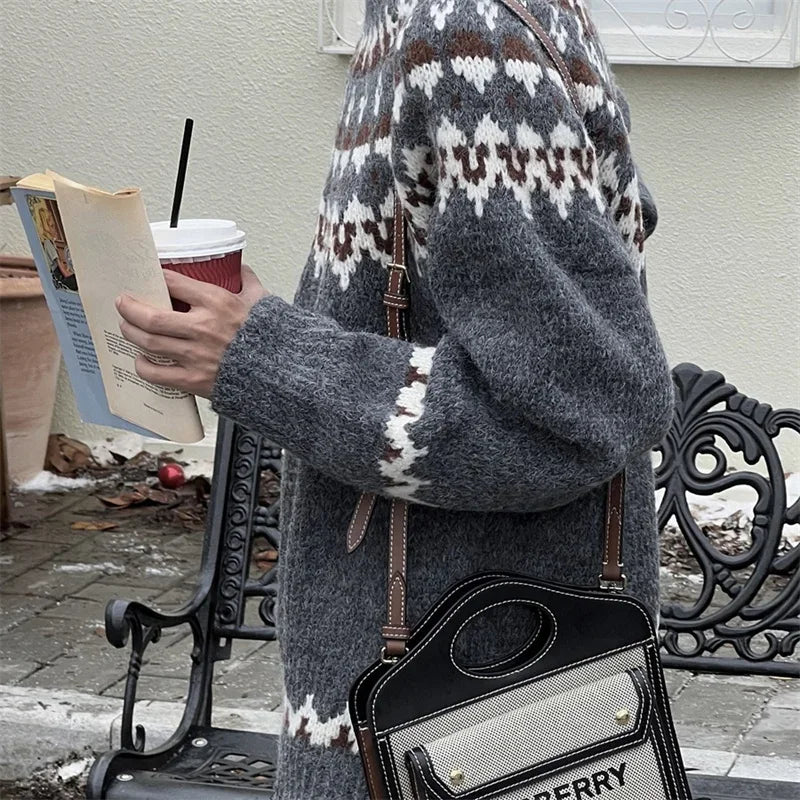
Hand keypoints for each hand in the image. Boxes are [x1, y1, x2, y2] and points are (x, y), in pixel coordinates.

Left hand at [116, 265, 266, 398]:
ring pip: (148, 342)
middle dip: (129, 307)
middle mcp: (202, 328)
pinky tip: (141, 360)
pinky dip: (142, 366)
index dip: (156, 277)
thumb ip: (247, 282)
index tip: (150, 278)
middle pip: (150, 315)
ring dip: (131, 333)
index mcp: (217, 303)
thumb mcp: (263, 300)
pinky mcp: (194, 380)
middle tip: (123, 303)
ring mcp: (196, 355)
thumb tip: (240, 269)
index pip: (172, 282)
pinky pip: (156, 374)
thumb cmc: (272, 337)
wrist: (283, 373)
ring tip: (127, 327)